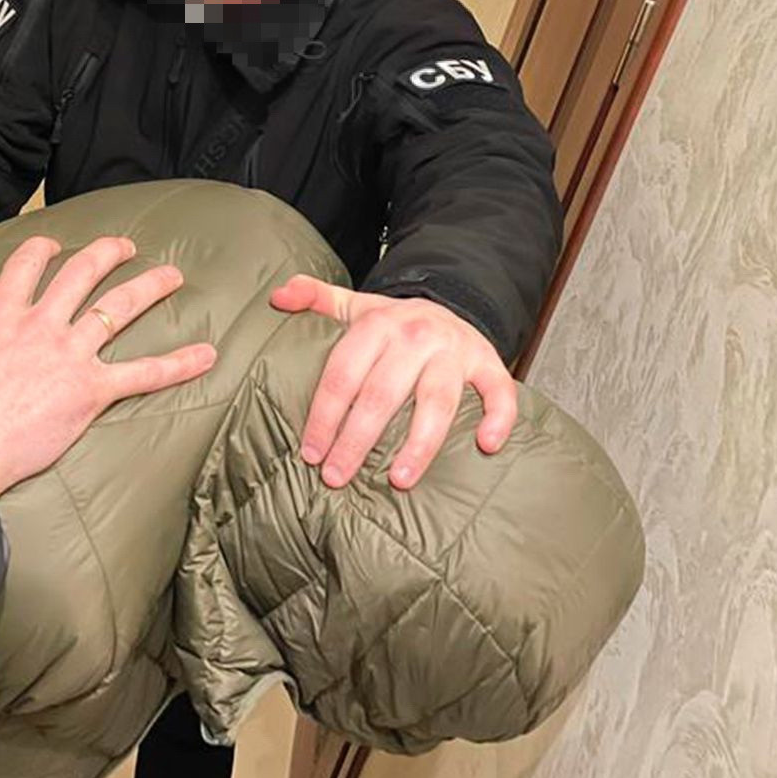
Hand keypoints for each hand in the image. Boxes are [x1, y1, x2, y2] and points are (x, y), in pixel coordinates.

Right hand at [0, 236, 217, 499]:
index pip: (26, 267)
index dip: (41, 251)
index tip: (53, 246)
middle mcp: (39, 324)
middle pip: (82, 275)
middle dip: (108, 254)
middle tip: (125, 247)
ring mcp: (68, 354)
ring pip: (119, 309)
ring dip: (149, 288)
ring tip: (172, 276)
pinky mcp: (90, 391)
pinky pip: (143, 373)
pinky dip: (178, 364)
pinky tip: (205, 355)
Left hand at [270, 276, 517, 490]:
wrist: (452, 304)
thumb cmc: (394, 322)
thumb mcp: (353, 306)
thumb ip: (314, 298)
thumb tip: (277, 297)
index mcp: (378, 323)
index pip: (343, 373)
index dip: (324, 415)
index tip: (310, 452)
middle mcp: (417, 335)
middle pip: (382, 394)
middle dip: (357, 440)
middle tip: (337, 477)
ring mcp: (454, 351)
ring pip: (437, 401)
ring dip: (418, 444)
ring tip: (398, 480)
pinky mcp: (487, 363)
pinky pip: (498, 391)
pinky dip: (498, 417)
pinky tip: (486, 445)